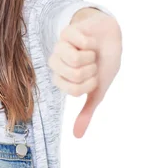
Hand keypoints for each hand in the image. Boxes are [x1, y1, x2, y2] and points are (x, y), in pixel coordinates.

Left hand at [47, 11, 121, 137]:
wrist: (110, 37)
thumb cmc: (103, 63)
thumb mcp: (98, 90)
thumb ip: (87, 111)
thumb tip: (77, 136)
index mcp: (61, 79)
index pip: (73, 90)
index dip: (89, 84)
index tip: (93, 78)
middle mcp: (57, 63)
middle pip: (73, 75)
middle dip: (91, 70)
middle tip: (92, 63)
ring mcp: (60, 47)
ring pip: (74, 59)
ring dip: (90, 56)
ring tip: (91, 52)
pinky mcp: (67, 31)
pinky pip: (79, 42)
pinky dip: (91, 42)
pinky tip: (90, 40)